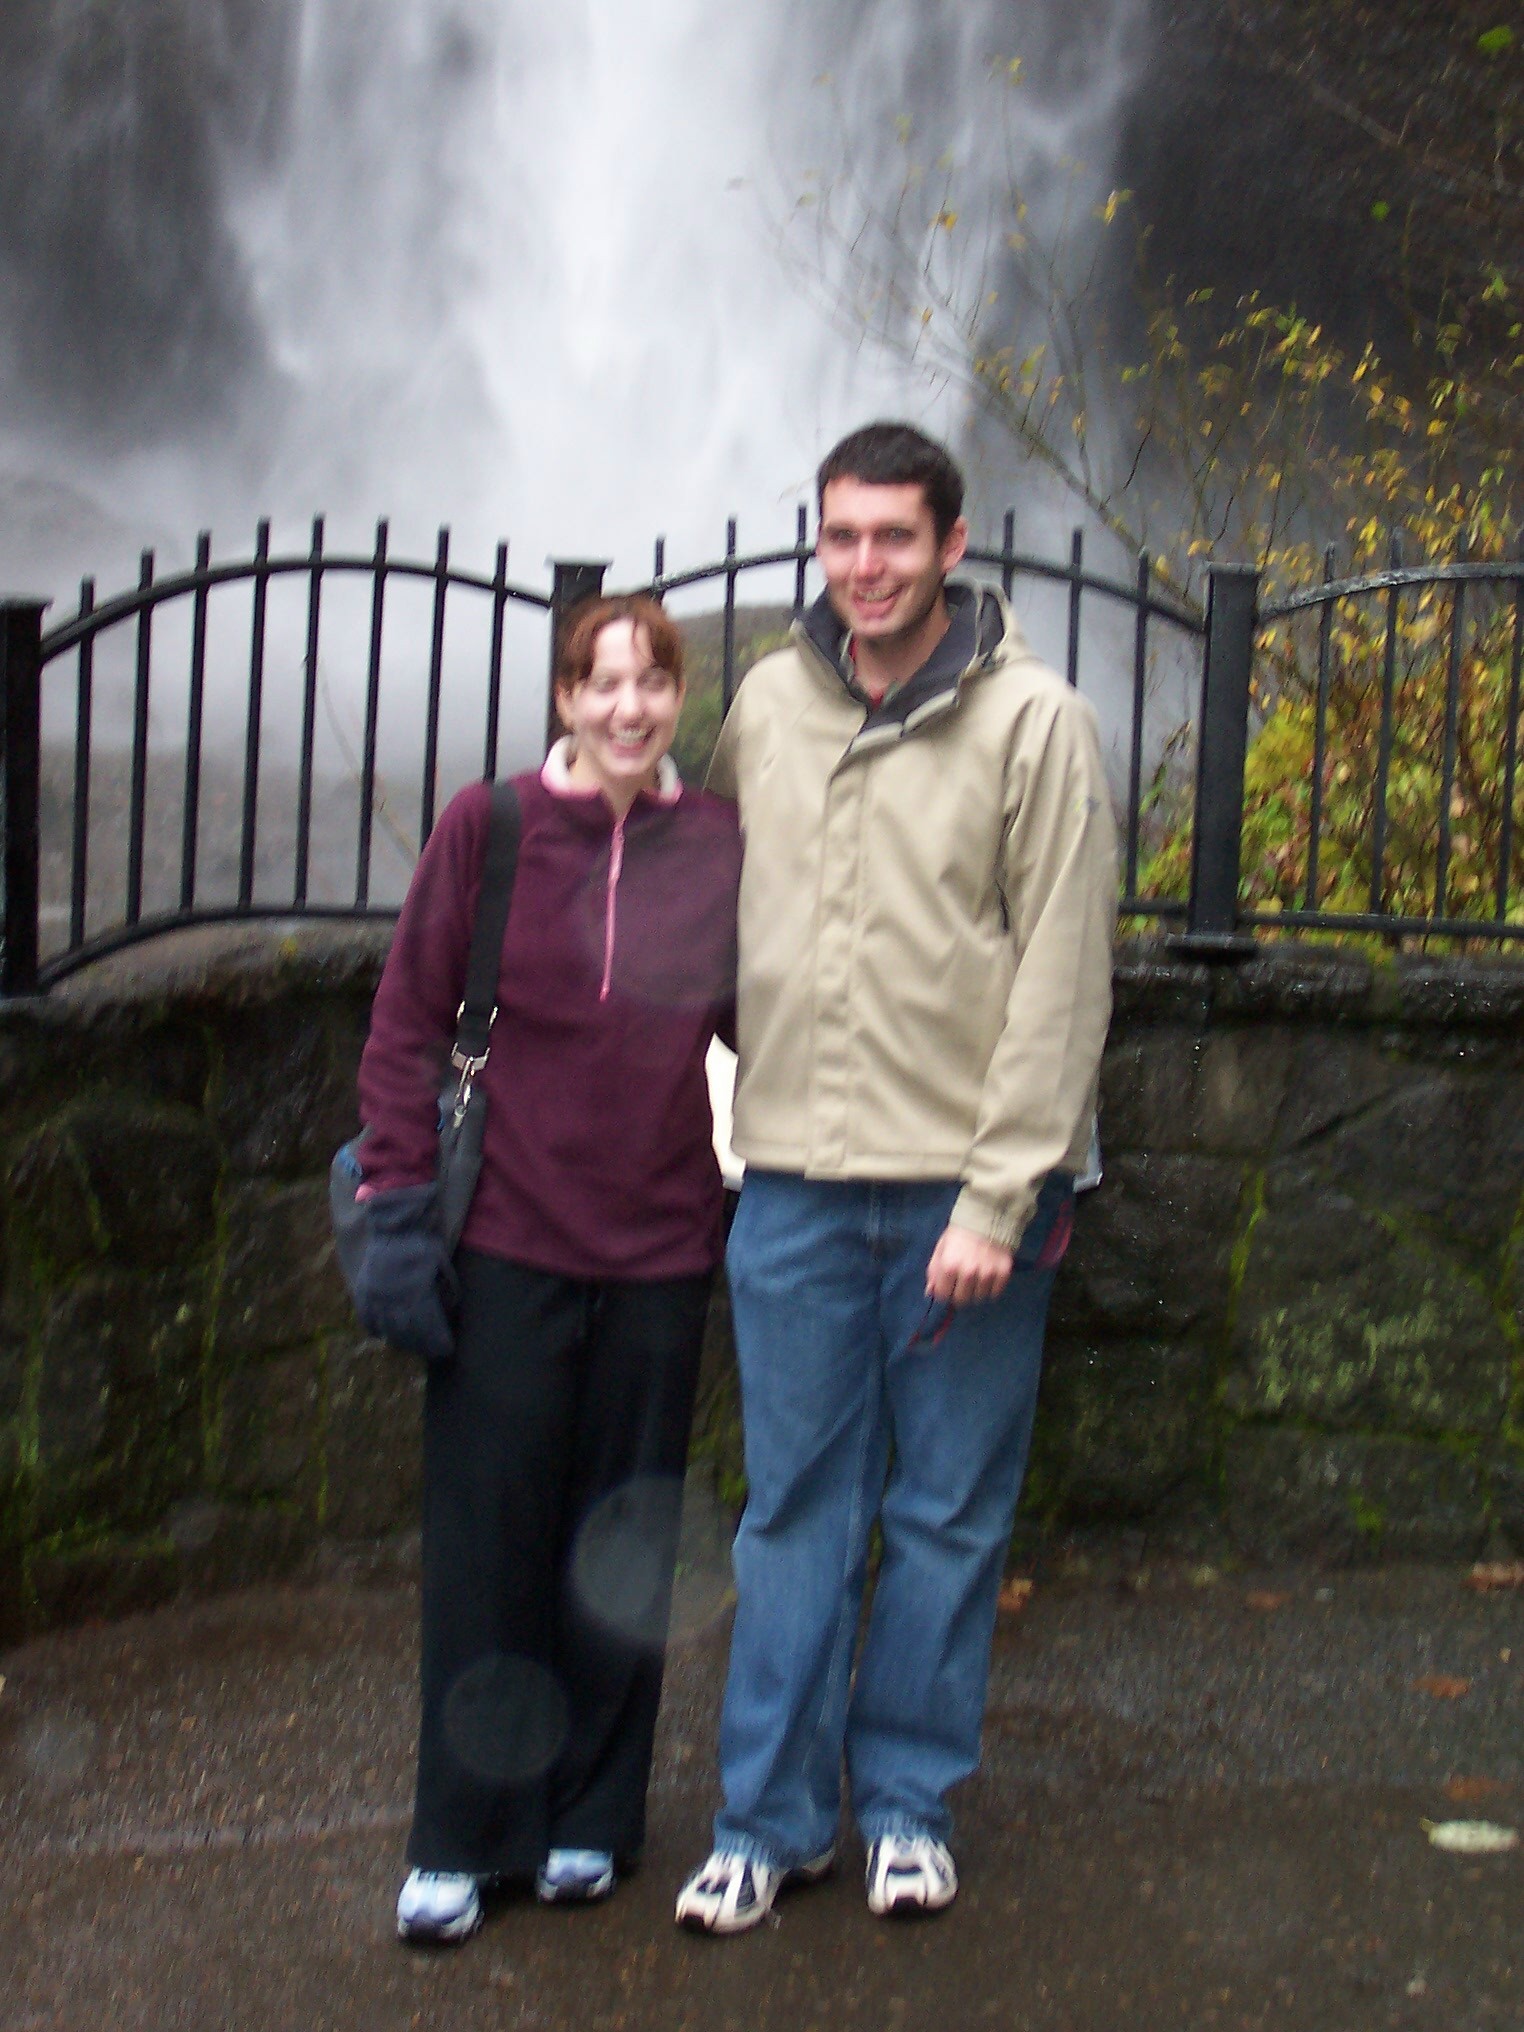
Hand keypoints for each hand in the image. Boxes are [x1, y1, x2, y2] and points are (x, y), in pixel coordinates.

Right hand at [353, 1184, 458, 1361]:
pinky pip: (367, 1320)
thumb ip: (448, 1288)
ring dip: (402, 1342)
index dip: (438, 1340)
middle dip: (422, 1345)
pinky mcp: (362, 1292)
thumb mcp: (442, 1263)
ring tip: (414, 1347)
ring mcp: (374, 1296)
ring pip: (387, 1329)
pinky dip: (378, 1331)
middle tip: (433, 1353)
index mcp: (414, 1290)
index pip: (428, 1325)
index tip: (447, 1349)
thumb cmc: (422, 1243)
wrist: (393, 1225)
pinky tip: (388, 1336)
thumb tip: (450, 1311)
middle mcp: (392, 1297)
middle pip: (408, 1332)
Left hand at [924, 1223, 1013, 1306]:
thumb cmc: (960, 1233)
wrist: (987, 1216)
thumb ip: (934, 1270)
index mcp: (949, 1265)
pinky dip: (991, 1288)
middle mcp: (968, 1272)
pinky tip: (988, 1276)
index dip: (944, 1291)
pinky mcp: (1003, 1272)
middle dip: (959, 1293)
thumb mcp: (941, 1248)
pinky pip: (995, 1293)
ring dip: (976, 1291)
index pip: (942, 1295)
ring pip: (979, 1298)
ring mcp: (987, 1273)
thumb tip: (930, 1292)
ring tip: (976, 1277)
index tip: (948, 1286)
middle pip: (961, 1299)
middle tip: (962, 1282)